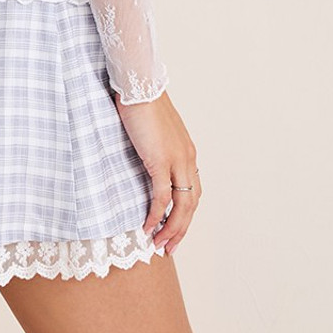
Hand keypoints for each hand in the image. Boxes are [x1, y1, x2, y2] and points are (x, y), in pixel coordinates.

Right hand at [113, 89, 201, 255]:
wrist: (139, 84)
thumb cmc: (142, 101)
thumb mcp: (155, 129)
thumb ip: (156, 145)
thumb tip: (148, 156)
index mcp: (187, 152)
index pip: (193, 191)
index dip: (185, 213)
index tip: (173, 228)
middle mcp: (187, 159)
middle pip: (192, 204)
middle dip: (181, 229)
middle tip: (169, 247)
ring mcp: (176, 160)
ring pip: (182, 205)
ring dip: (172, 229)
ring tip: (160, 244)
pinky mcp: (160, 161)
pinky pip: (161, 196)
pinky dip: (156, 214)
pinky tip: (148, 226)